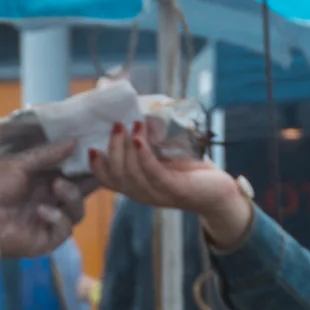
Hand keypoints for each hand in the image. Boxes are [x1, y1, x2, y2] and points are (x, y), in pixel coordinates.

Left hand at [0, 138, 90, 259]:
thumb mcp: (20, 163)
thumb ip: (48, 154)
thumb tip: (75, 141)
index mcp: (46, 181)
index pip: (75, 174)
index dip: (89, 167)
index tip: (101, 153)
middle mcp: (52, 200)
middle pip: (82, 193)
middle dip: (89, 182)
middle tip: (93, 169)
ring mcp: (50, 221)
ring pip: (77, 211)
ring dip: (72, 197)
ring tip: (57, 186)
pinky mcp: (46, 239)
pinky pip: (64, 230)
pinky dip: (57, 218)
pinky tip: (42, 211)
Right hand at [88, 121, 256, 251]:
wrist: (219, 192)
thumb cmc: (191, 173)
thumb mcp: (166, 157)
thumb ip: (151, 144)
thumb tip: (138, 115)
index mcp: (138, 187)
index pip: (110, 181)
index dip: (97, 167)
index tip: (90, 147)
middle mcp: (143, 194)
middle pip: (117, 176)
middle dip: (112, 149)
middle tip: (116, 125)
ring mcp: (158, 194)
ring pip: (131, 175)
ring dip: (126, 148)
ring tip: (130, 124)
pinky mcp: (175, 190)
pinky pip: (153, 173)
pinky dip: (143, 155)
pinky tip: (140, 138)